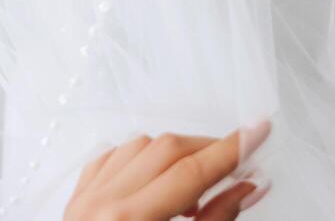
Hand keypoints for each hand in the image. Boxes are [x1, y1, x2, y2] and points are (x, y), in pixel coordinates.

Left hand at [64, 119, 272, 220]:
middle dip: (210, 151)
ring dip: (176, 155)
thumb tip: (248, 187)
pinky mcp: (75, 201)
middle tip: (241, 163)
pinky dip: (141, 158)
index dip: (232, 149)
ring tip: (199, 189)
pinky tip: (158, 176)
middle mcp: (102, 205)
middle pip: (168, 150)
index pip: (192, 171)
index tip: (259, 130)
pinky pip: (112, 158)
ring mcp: (83, 200)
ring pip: (141, 146)